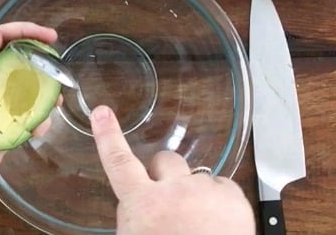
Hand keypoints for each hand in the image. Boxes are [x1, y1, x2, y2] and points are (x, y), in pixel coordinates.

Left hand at [0, 22, 58, 190]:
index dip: (23, 32)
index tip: (48, 36)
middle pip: (17, 61)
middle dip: (39, 62)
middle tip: (58, 66)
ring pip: (26, 89)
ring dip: (42, 94)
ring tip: (54, 102)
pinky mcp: (4, 126)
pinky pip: (27, 117)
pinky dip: (36, 120)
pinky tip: (37, 129)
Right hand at [91, 105, 254, 234]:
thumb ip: (135, 215)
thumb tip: (140, 200)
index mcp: (143, 205)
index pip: (119, 162)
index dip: (108, 136)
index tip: (102, 113)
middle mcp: (173, 191)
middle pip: (164, 161)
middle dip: (165, 174)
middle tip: (170, 200)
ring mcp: (205, 191)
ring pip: (196, 175)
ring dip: (195, 191)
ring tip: (200, 222)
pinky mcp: (233, 196)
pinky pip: (223, 186)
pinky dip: (220, 200)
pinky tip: (218, 223)